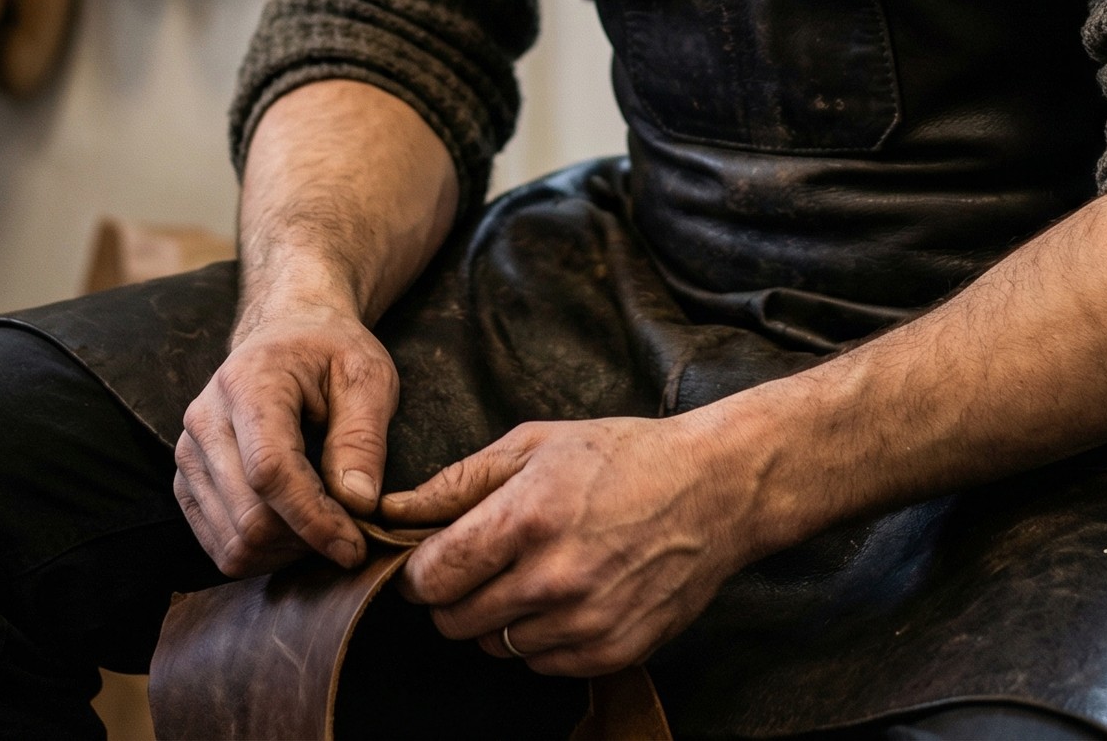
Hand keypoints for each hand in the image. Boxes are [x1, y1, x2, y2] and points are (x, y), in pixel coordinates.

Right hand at [174, 300, 398, 576]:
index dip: (313, 518)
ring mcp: (188, 454)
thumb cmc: (330, 354)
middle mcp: (205, 420)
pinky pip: (219, 546)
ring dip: (285, 551)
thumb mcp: (367, 377)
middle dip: (306, 539)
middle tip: (350, 531)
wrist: (286, 335)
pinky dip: (262, 553)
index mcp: (249, 383)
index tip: (355, 546)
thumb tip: (358, 503)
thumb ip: (362, 438)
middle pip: (248, 517)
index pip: (269, 471)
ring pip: (233, 542)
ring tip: (324, 524)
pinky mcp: (186, 481)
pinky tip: (294, 527)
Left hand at [388, 413, 753, 676]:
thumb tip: (395, 509)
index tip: (429, 562)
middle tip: (482, 564)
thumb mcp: (535, 443)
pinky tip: (566, 594)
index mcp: (527, 517)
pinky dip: (540, 637)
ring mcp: (585, 621)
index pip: (433, 577)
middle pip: (455, 621)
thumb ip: (459, 481)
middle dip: (454, 596)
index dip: (419, 572)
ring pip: (496, 647)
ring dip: (499, 617)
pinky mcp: (612, 651)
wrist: (711, 490)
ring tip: (534, 573)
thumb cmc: (620, 456)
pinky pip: (541, 664)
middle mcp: (553, 577)